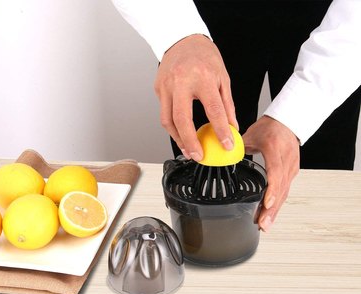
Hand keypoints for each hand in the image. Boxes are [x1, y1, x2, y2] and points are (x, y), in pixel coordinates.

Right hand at [154, 34, 236, 161]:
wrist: (181, 39)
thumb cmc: (204, 56)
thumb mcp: (222, 77)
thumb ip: (227, 104)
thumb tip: (232, 126)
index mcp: (202, 77)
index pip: (213, 110)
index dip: (221, 130)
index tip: (226, 144)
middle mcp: (181, 82)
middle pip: (182, 120)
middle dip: (190, 142)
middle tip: (197, 156)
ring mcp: (166, 86)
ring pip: (168, 120)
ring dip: (178, 138)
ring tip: (188, 150)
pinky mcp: (158, 89)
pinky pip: (164, 113)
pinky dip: (172, 127)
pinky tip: (180, 134)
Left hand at [242, 116, 299, 231]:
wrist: (287, 122)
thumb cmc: (269, 127)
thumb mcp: (251, 134)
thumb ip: (237, 147)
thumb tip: (221, 157)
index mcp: (274, 148)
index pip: (276, 171)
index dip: (272, 189)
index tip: (267, 203)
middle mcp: (286, 159)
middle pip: (281, 188)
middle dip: (272, 208)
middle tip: (264, 224)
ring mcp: (292, 167)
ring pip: (284, 192)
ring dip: (275, 210)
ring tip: (265, 224)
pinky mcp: (292, 172)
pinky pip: (285, 190)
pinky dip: (277, 203)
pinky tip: (269, 213)